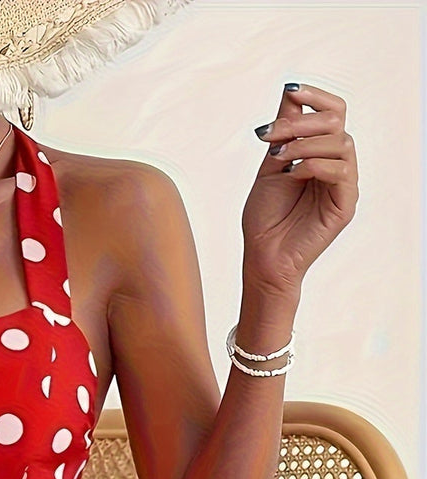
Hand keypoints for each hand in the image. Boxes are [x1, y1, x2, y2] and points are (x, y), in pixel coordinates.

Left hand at [243, 83, 357, 295]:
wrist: (263, 259)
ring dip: (306, 143)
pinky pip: (342, 170)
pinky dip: (315, 164)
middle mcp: (336, 166)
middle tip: (271, 135)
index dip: (315, 97)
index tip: (291, 89)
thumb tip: (291, 91)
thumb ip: (284, 131)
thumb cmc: (265, 219)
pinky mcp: (345, 204)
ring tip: (278, 159)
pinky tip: (293, 173)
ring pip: (341, 142)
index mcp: (320, 154)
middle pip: (336, 122)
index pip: (332, 113)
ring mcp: (343, 185)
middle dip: (301, 121)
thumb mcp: (270, 166)